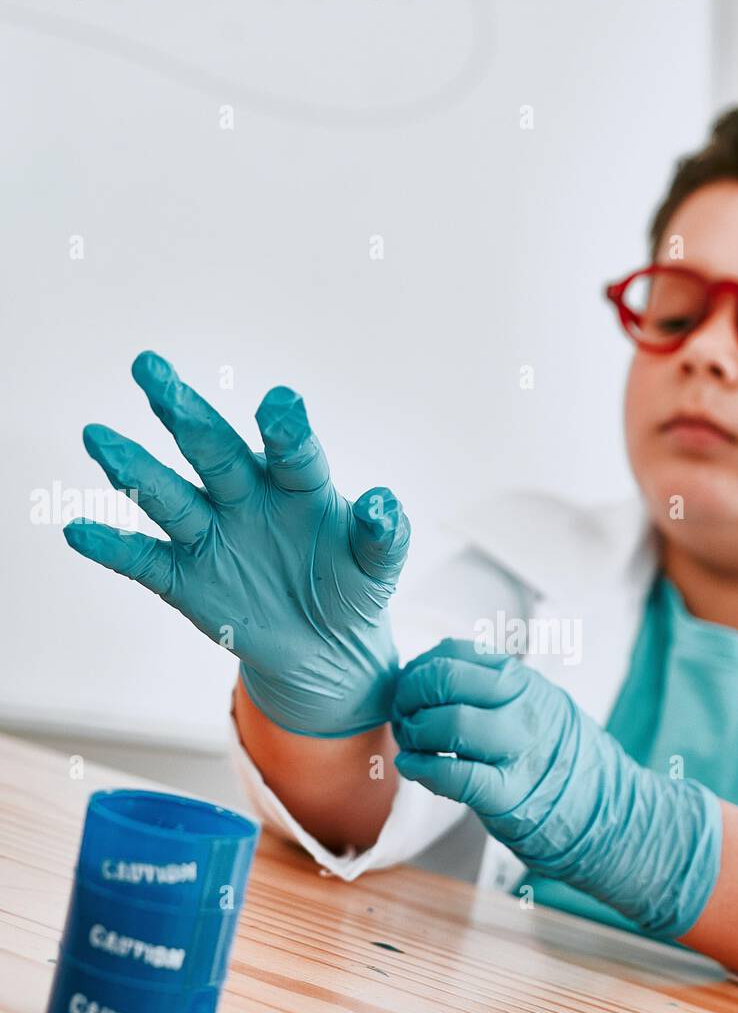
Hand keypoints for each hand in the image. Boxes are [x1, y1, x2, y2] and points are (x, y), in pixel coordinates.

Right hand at [63, 351, 409, 737]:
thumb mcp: (377, 564)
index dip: (285, 429)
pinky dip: (113, 548)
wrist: (323, 644)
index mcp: (299, 483)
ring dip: (134, 469)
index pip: (291, 449)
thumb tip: (381, 502)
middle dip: (183, 411)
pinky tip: (79, 531)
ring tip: (99, 438)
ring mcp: (212, 534)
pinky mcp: (185, 577)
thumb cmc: (351, 585)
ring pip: (169, 496)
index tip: (279, 406)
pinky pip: (144, 559)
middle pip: (213, 449)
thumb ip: (383, 533)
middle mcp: (248, 496)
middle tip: (150, 367)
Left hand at [391, 638, 723, 937]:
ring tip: (411, 743)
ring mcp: (517, 751)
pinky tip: (413, 768)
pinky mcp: (509, 795)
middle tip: (403, 714)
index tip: (410, 687)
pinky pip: (455, 775)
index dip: (419, 669)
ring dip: (414, 733)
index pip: (454, 654)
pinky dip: (423, 769)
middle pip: (444, 682)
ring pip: (448, 724)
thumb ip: (489, 681)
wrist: (605, 806)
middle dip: (409, 697)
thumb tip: (433, 661)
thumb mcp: (533, 700)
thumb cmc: (557, 752)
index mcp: (522, 680)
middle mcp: (522, 708)